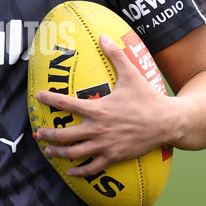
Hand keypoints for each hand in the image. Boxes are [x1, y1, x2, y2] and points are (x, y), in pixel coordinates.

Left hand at [33, 33, 169, 175]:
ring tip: (48, 151)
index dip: (50, 99)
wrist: (167, 122)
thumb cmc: (148, 98)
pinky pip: (92, 167)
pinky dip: (79, 170)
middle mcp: (97, 129)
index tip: (39, 97)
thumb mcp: (131, 74)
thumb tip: (104, 35)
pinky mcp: (114, 157)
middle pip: (64, 135)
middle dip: (48, 134)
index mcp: (98, 109)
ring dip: (58, 152)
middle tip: (38, 133)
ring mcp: (105, 145)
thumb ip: (115, 55)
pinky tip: (70, 170)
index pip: (66, 103)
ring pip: (74, 153)